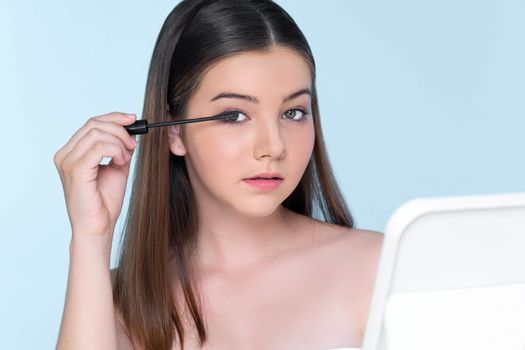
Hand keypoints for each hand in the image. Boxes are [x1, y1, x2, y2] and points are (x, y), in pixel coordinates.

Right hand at [54, 112, 137, 237]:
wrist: (98, 226)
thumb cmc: (104, 202)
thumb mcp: (116, 168)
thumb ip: (119, 149)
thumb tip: (130, 132)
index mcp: (71, 152)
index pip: (91, 124)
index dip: (114, 118)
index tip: (132, 119)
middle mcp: (65, 154)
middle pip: (94, 124)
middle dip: (120, 130)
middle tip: (133, 145)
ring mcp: (67, 161)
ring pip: (97, 133)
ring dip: (119, 142)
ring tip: (126, 157)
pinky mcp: (75, 169)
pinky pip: (99, 147)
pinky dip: (116, 150)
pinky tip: (121, 162)